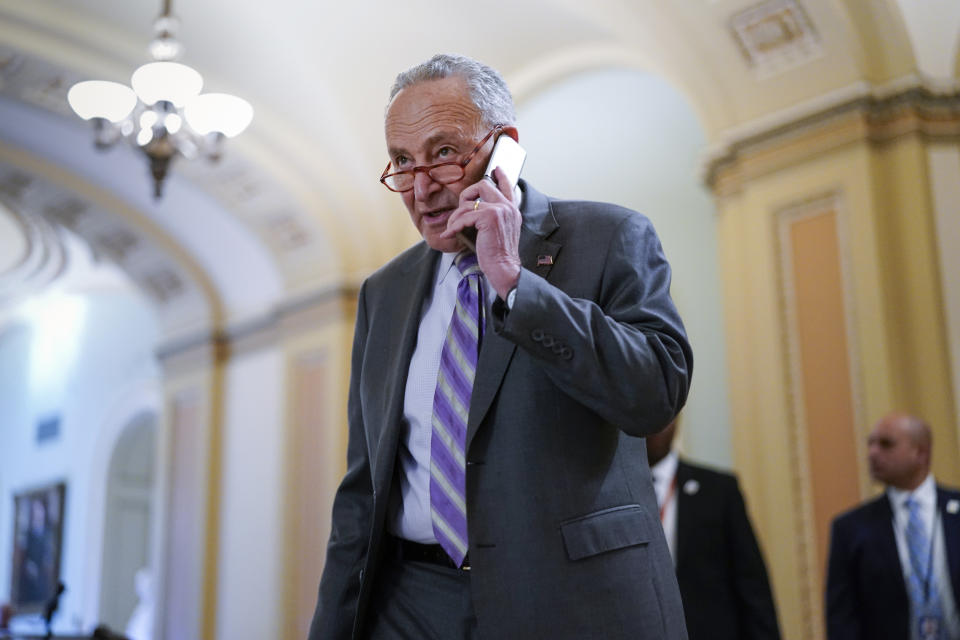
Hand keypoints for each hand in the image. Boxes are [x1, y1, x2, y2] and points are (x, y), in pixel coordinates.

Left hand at [441, 166, 521, 298]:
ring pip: (468, 204)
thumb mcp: (500, 232)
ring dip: (455, 218)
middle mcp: (507, 207)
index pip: (507, 186)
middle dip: (466, 195)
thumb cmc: (499, 256)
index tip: (496, 169)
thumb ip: (493, 219)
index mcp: (512, 210)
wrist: (504, 268)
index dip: (501, 176)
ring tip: (452, 229)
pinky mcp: (489, 217)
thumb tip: (474, 211)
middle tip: (460, 210)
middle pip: (483, 185)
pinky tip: (449, 234)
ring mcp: (500, 210)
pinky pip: (464, 217)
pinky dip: (453, 227)